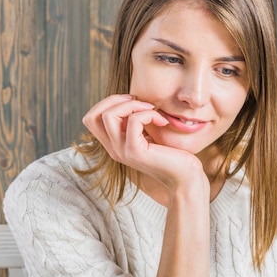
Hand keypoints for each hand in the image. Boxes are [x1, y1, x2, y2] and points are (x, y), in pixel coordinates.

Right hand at [82, 94, 207, 194]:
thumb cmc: (172, 154)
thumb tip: (131, 99)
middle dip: (115, 99)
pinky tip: (162, 122)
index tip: (133, 102)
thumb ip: (135, 122)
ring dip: (132, 104)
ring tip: (152, 110)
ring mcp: (122, 151)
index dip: (108, 103)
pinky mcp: (135, 152)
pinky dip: (148, 114)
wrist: (185, 178)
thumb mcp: (148, 134)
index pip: (91, 118)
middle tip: (140, 103)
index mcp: (114, 144)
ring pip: (109, 115)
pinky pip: (133, 121)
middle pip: (93, 115)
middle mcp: (114, 149)